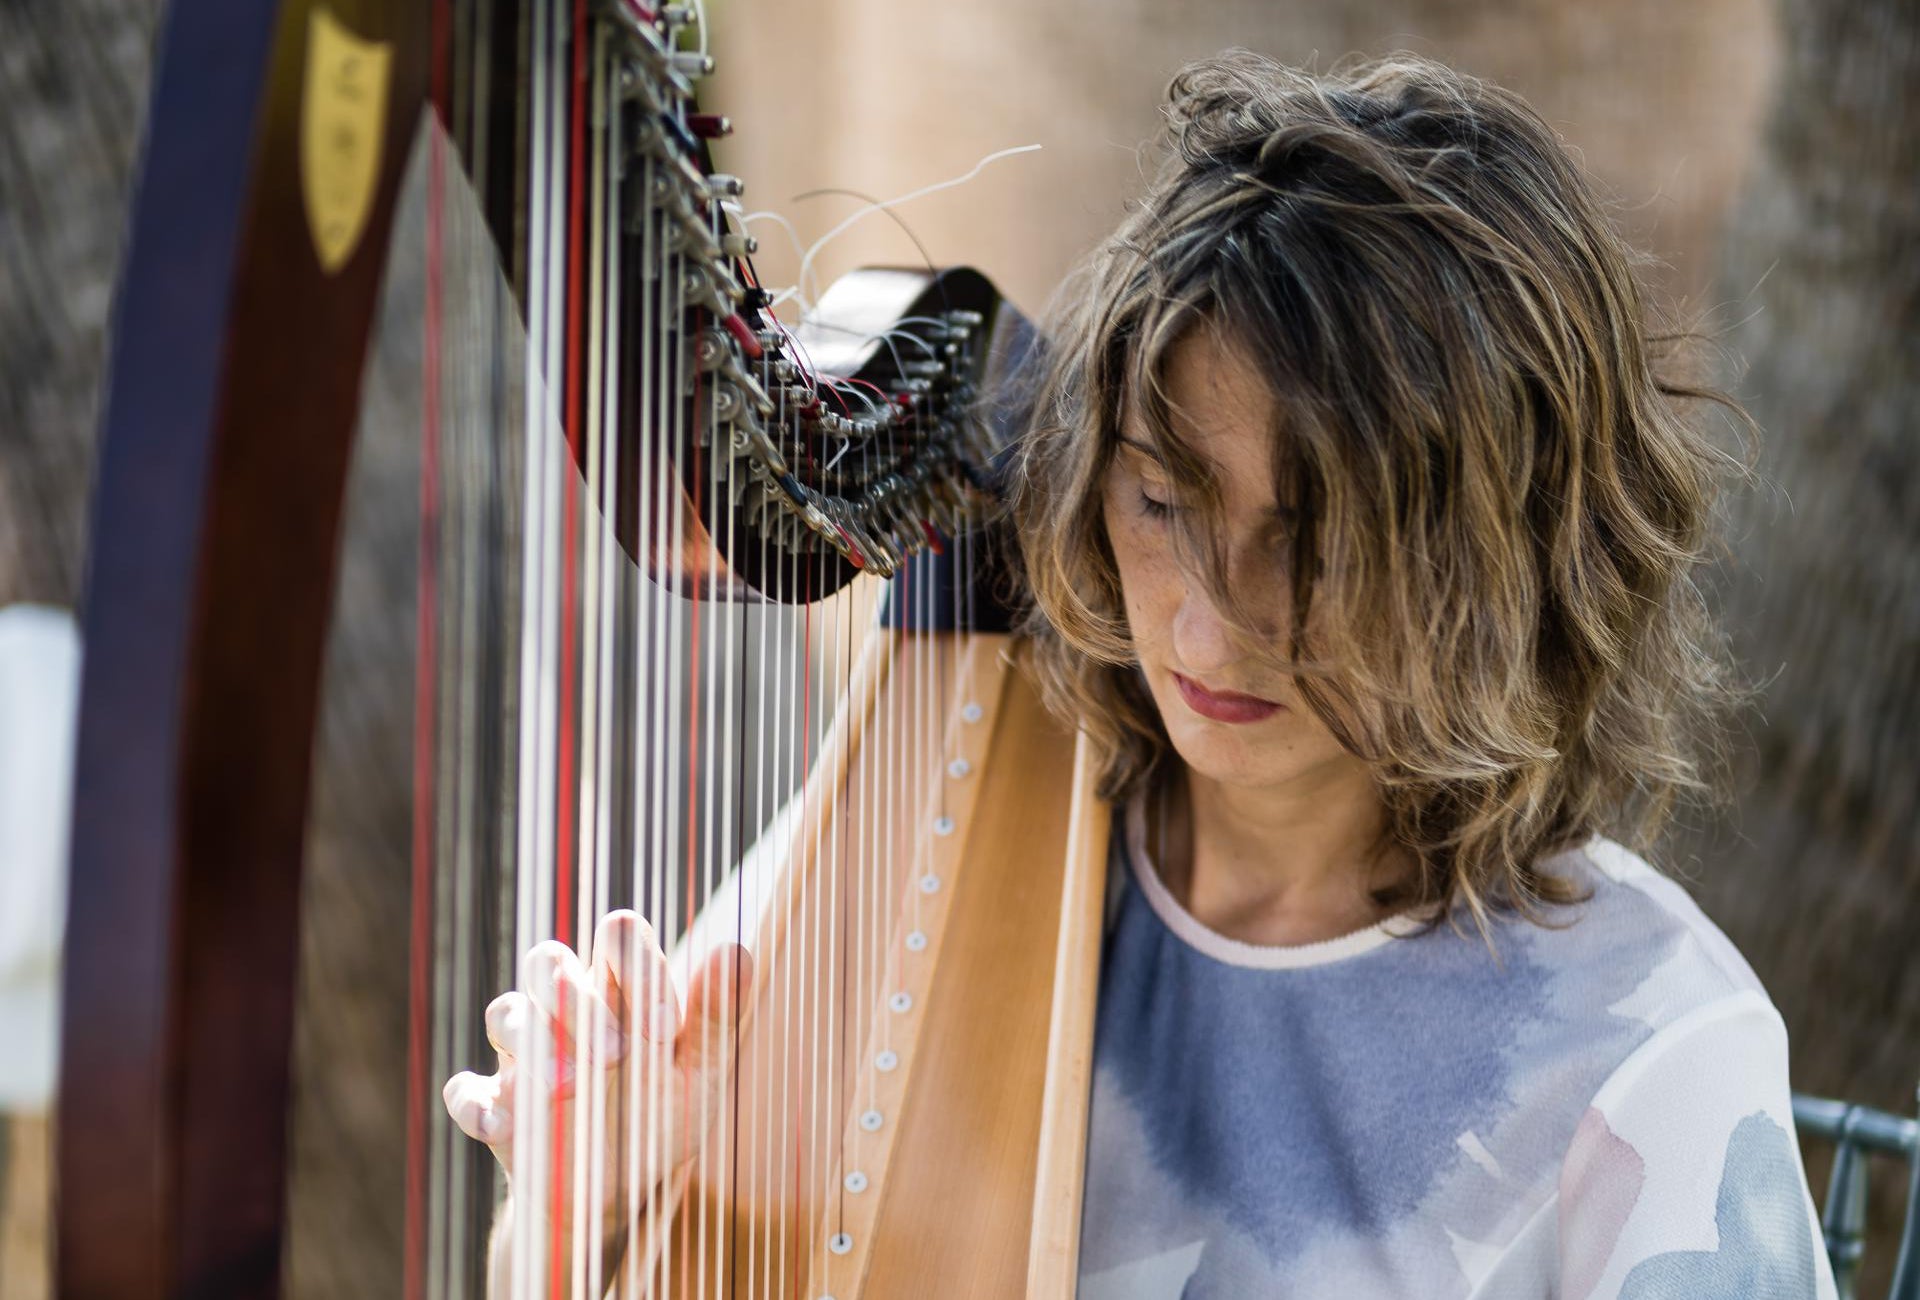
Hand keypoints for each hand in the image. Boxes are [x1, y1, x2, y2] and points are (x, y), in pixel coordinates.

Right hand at [442, 910, 750, 1283]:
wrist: (618, 1190)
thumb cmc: (662, 1114)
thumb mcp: (701, 1072)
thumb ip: (716, 1016)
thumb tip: (738, 952)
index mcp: (622, 990)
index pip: (619, 937)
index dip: (637, 966)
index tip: (663, 1027)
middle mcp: (566, 1010)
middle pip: (548, 959)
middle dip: (574, 994)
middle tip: (614, 1053)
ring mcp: (524, 1055)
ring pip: (505, 1012)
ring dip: (532, 1040)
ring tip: (569, 1086)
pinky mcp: (494, 1105)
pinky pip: (464, 1090)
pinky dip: (476, 1104)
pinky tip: (504, 1125)